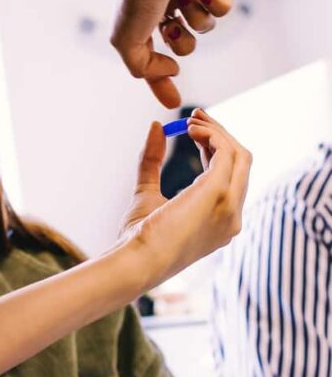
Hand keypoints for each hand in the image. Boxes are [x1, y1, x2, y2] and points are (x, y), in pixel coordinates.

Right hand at [110, 0, 233, 108]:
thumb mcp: (126, 43)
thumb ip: (143, 69)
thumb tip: (173, 73)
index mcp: (142, 18)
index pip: (154, 56)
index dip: (162, 79)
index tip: (173, 101)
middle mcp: (165, 4)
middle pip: (185, 45)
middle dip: (182, 42)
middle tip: (171, 28)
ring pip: (206, 26)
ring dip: (197, 18)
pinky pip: (225, 6)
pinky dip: (216, 4)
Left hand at [120, 109, 250, 284]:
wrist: (135, 260)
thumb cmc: (138, 237)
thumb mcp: (146, 192)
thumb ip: (151, 161)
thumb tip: (155, 126)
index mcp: (221, 221)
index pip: (230, 177)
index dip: (214, 148)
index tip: (192, 128)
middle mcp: (232, 217)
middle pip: (241, 163)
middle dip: (220, 134)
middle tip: (195, 116)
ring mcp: (230, 207)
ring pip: (239, 155)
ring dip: (217, 132)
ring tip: (191, 121)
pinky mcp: (218, 195)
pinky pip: (227, 155)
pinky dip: (213, 136)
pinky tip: (191, 129)